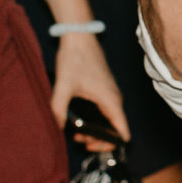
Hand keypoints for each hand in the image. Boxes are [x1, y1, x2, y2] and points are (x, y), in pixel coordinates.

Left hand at [51, 33, 131, 147]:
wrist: (80, 36)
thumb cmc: (74, 58)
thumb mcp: (63, 86)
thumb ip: (59, 110)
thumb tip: (59, 126)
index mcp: (110, 101)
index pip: (122, 133)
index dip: (110, 145)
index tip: (92, 146)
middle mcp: (115, 99)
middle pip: (117, 130)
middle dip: (100, 140)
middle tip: (80, 141)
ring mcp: (112, 94)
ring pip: (112, 122)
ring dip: (97, 132)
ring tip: (78, 134)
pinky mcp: (106, 90)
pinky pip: (108, 113)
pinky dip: (97, 121)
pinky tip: (81, 122)